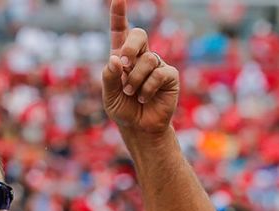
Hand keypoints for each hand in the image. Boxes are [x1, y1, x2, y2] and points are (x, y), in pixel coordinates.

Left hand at [102, 0, 179, 134]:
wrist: (139, 128)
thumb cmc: (123, 109)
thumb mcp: (109, 95)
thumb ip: (109, 77)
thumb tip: (116, 58)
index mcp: (122, 56)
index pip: (120, 31)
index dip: (119, 14)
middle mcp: (140, 56)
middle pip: (138, 35)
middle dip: (130, 47)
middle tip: (123, 64)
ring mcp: (157, 64)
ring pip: (147, 59)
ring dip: (135, 79)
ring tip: (132, 93)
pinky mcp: (170, 76)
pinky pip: (159, 74)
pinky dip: (148, 88)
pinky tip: (145, 98)